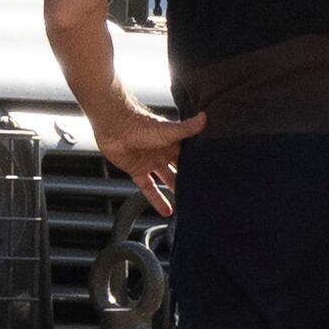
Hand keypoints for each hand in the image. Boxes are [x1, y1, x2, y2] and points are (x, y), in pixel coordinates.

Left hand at [95, 100, 202, 214]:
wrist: (115, 126)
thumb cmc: (141, 124)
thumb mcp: (169, 130)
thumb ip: (187, 128)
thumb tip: (205, 117)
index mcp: (173, 143)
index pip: (190, 156)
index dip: (200, 165)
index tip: (213, 177)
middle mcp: (163, 153)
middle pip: (180, 170)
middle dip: (190, 180)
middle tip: (204, 194)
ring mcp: (150, 162)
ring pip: (167, 180)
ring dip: (176, 191)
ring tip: (189, 205)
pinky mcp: (137, 171)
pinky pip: (149, 188)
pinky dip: (157, 200)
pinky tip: (167, 211)